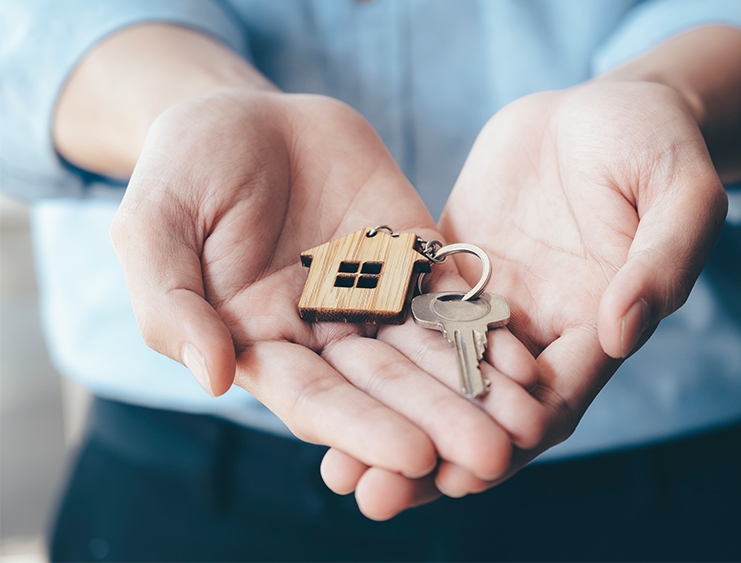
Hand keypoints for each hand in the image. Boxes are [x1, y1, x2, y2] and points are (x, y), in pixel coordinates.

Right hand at [110, 91, 544, 516]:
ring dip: (474, 386)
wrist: (246, 114)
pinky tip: (525, 353)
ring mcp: (375, 297)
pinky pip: (453, 296)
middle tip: (491, 456)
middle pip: (387, 387)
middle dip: (438, 421)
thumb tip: (212, 376)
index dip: (363, 429)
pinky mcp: (414, 259)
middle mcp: (325, 334)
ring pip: (429, 351)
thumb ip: (171, 304)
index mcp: (261, 343)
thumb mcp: (151, 227)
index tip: (414, 458)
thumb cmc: (184, 170)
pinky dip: (487, 326)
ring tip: (525, 418)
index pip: (317, 400)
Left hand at [324, 80, 727, 512]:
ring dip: (391, 420)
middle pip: (485, 410)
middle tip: (372, 497)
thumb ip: (661, 263)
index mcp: (600, 328)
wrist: (605, 108)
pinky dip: (374, 351)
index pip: (555, 403)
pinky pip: (408, 315)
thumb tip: (622, 331)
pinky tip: (323, 374)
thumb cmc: (658, 145)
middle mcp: (541, 331)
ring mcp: (492, 303)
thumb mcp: (681, 195)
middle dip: (432, 456)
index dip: (510, 441)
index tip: (462, 476)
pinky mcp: (453, 268)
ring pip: (438, 375)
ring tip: (332, 468)